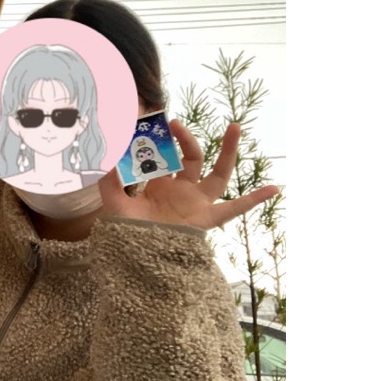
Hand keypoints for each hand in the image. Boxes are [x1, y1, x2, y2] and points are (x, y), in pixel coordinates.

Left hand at [97, 120, 279, 230]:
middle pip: (193, 157)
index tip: (148, 123)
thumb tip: (106, 156)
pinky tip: (274, 188)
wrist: (138, 259)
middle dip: (186, 138)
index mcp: (162, 184)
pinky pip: (235, 208)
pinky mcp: (207, 218)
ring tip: (235, 126)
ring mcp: (197, 203)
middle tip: (174, 120)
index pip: (164, 156)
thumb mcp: (115, 204)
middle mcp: (182, 190)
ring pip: (218, 173)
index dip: (158, 142)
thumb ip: (110, 180)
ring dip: (228, 151)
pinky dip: (255, 200)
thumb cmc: (128, 235)